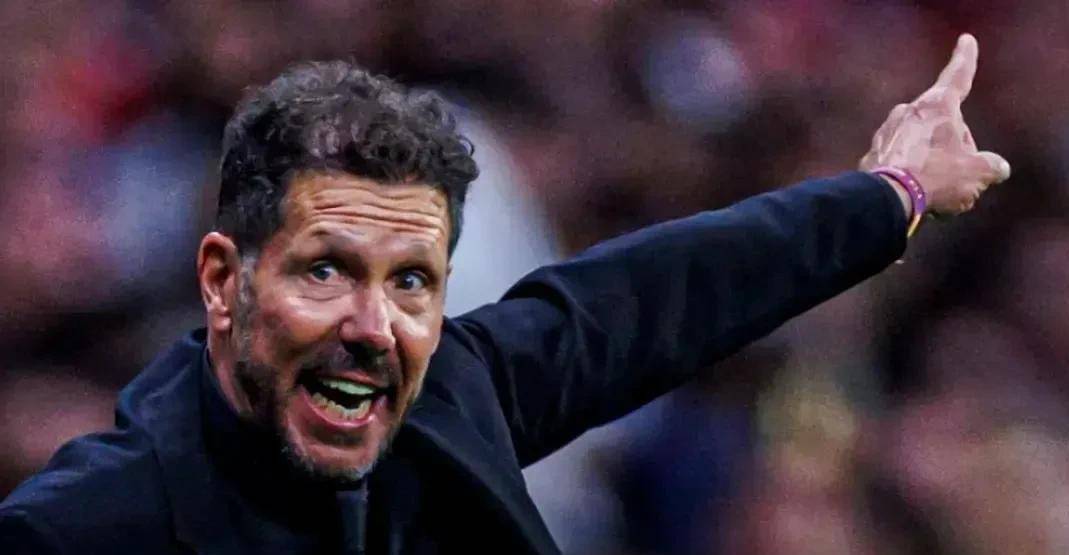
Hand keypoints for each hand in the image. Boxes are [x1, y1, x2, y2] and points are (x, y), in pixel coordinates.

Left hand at [859, 34, 1010, 214]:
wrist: (887, 199)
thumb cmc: (937, 178)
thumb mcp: (977, 173)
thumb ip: (990, 166)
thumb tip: (997, 168)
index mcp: (938, 106)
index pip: (958, 77)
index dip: (965, 59)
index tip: (965, 40)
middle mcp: (908, 110)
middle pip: (941, 121)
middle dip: (952, 142)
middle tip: (957, 172)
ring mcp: (886, 130)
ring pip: (918, 140)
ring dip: (930, 157)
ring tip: (934, 185)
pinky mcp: (872, 152)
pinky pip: (899, 157)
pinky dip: (908, 169)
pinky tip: (913, 190)